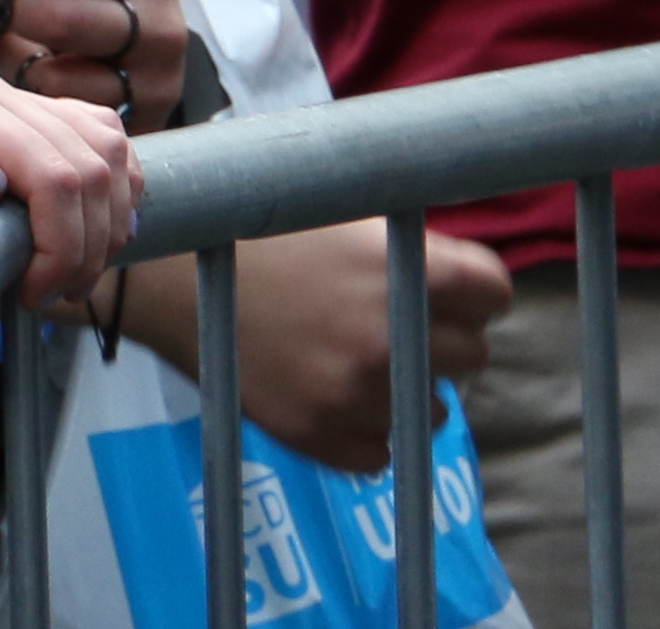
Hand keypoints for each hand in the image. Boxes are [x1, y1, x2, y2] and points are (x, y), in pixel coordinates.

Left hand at [0, 0, 183, 126]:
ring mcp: (153, 82)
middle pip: (56, 18)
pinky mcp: (136, 124)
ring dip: (11, 49)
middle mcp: (162, 23)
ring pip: (50, 74)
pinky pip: (54, 111)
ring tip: (12, 29)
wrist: (132, 47)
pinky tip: (33, 64)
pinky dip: (27, 85)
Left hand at [0, 63, 135, 321]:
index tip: (34, 293)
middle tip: (57, 292)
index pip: (53, 176)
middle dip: (87, 247)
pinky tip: (94, 237)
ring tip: (72, 274)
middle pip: (89, 169)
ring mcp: (24, 101)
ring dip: (108, 227)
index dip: (61, 247)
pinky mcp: (51, 121)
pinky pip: (115, 148)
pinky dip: (119, 199)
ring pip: (111, 155)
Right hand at [205, 219, 511, 471]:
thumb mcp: (335, 209)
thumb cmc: (252, 231)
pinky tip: (326, 390)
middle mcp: (391, 334)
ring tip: (348, 355)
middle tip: (382, 319)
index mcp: (405, 267)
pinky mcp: (321, 436)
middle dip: (435, 336)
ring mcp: (357, 391)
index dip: (471, 290)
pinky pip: (382, 450)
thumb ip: (405, 240)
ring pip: (431, 409)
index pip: (494, 293)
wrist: (165, 276)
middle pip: (470, 353)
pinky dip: (364, 429)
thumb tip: (465, 275)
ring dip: (404, 387)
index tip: (444, 290)